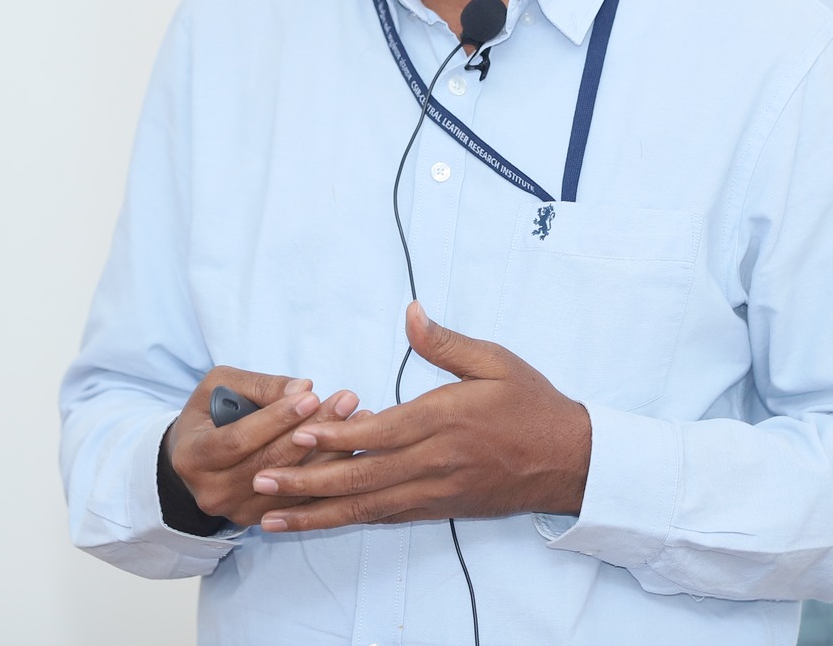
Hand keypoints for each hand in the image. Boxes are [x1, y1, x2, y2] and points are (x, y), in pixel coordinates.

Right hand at [165, 367, 360, 527]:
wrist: (194, 461)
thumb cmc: (208, 415)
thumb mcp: (219, 387)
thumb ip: (258, 386)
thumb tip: (302, 389)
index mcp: (194, 457)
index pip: (238, 440)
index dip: (276, 419)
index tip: (311, 396)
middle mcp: (213, 492)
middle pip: (270, 463)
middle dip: (311, 430)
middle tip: (345, 401)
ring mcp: (237, 511)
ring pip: (291, 485)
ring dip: (329, 452)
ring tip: (357, 420)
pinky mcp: (260, 520)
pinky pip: (300, 500)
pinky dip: (327, 474)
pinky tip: (351, 448)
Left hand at [251, 302, 591, 532]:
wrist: (569, 461)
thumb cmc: (532, 404)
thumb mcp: (496, 360)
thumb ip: (446, 342)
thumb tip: (410, 312)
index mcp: (446, 421)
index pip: (381, 433)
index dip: (337, 436)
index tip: (300, 433)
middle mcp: (436, 463)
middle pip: (363, 479)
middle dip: (308, 483)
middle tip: (263, 482)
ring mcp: (436, 491)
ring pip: (368, 507)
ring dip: (318, 513)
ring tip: (272, 517)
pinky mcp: (440, 508)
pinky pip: (388, 516)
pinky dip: (351, 519)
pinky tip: (321, 520)